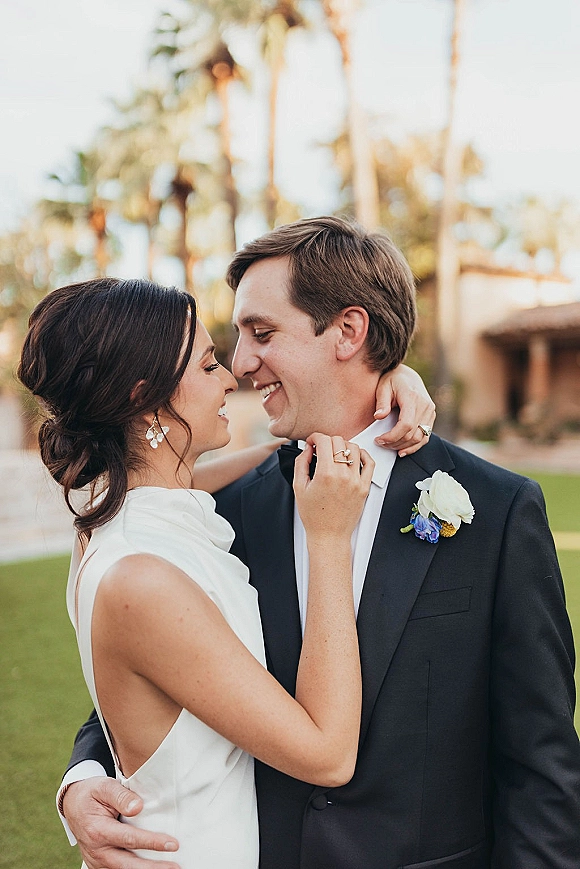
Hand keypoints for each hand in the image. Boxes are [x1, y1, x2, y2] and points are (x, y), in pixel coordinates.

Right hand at [62, 777, 179, 868]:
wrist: (73, 804)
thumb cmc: (91, 793)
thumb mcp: (104, 786)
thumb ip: (121, 796)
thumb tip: (138, 807)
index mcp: (98, 830)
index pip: (130, 839)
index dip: (152, 842)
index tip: (173, 844)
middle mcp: (96, 851)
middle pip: (128, 865)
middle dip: (153, 868)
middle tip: (176, 866)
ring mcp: (96, 860)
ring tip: (168, 868)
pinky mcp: (98, 864)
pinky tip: (151, 867)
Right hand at [293, 433, 373, 540]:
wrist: (329, 535)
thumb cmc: (314, 516)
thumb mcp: (299, 487)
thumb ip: (301, 463)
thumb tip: (307, 449)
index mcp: (325, 474)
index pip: (324, 441)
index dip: (315, 437)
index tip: (312, 443)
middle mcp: (343, 475)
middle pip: (338, 441)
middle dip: (327, 441)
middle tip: (320, 449)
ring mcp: (356, 481)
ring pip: (354, 448)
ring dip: (343, 447)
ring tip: (335, 454)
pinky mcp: (364, 487)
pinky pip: (369, 463)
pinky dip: (362, 454)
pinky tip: (354, 457)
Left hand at [373, 364, 435, 455]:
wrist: (408, 376)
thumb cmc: (393, 380)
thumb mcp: (383, 387)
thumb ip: (382, 402)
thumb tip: (378, 416)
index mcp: (413, 397)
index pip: (406, 424)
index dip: (392, 436)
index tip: (379, 440)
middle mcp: (425, 405)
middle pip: (412, 433)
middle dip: (395, 442)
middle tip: (380, 443)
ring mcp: (430, 412)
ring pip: (420, 438)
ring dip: (403, 446)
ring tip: (389, 446)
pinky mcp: (431, 417)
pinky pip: (425, 437)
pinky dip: (414, 447)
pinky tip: (402, 451)